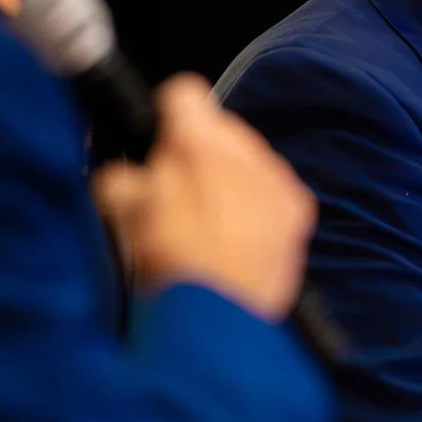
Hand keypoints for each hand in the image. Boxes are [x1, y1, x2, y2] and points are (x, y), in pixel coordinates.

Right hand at [92, 77, 313, 319]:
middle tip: (173, 190)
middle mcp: (248, 155)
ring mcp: (278, 183)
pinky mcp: (296, 213)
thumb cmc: (168, 269)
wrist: (220, 327)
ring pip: (247, 158)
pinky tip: (234, 234)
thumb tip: (129, 173)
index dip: (163, 117)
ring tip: (205, 218)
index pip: (184, 94)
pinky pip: (271, 188)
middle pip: (220, 129)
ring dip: (227, 175)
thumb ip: (125, 179)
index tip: (156, 142)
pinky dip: (253, 202)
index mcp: (201, 146)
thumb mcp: (125, 215)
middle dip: (196, 150)